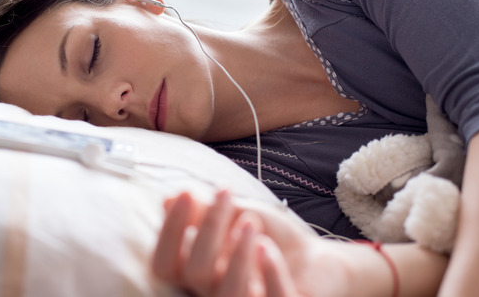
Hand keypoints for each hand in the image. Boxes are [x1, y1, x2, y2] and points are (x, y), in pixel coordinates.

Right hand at [152, 190, 330, 296]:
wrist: (313, 258)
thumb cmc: (268, 237)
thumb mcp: (235, 217)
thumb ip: (204, 213)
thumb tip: (167, 200)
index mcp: (196, 274)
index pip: (164, 264)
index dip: (170, 231)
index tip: (186, 193)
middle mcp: (213, 294)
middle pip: (195, 274)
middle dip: (209, 228)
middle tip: (227, 193)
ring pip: (227, 295)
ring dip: (237, 255)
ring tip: (250, 222)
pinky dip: (270, 273)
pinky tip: (269, 247)